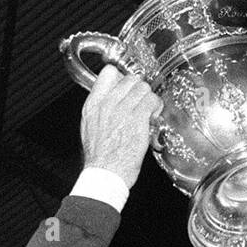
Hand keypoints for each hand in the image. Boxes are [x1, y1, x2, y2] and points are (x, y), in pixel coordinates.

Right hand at [79, 65, 161, 189]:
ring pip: (144, 88)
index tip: (127, 87)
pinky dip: (156, 108)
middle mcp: (107, 103)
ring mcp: (123, 109)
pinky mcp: (138, 118)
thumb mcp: (90, 127)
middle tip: (141, 103)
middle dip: (139, 90)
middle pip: (130, 78)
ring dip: (149, 99)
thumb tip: (111, 100)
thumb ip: (100, 109)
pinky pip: (153, 101)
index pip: (109, 73)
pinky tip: (153, 118)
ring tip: (148, 112)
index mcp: (93, 104)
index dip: (122, 77)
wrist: (105, 173)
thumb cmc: (100, 158)